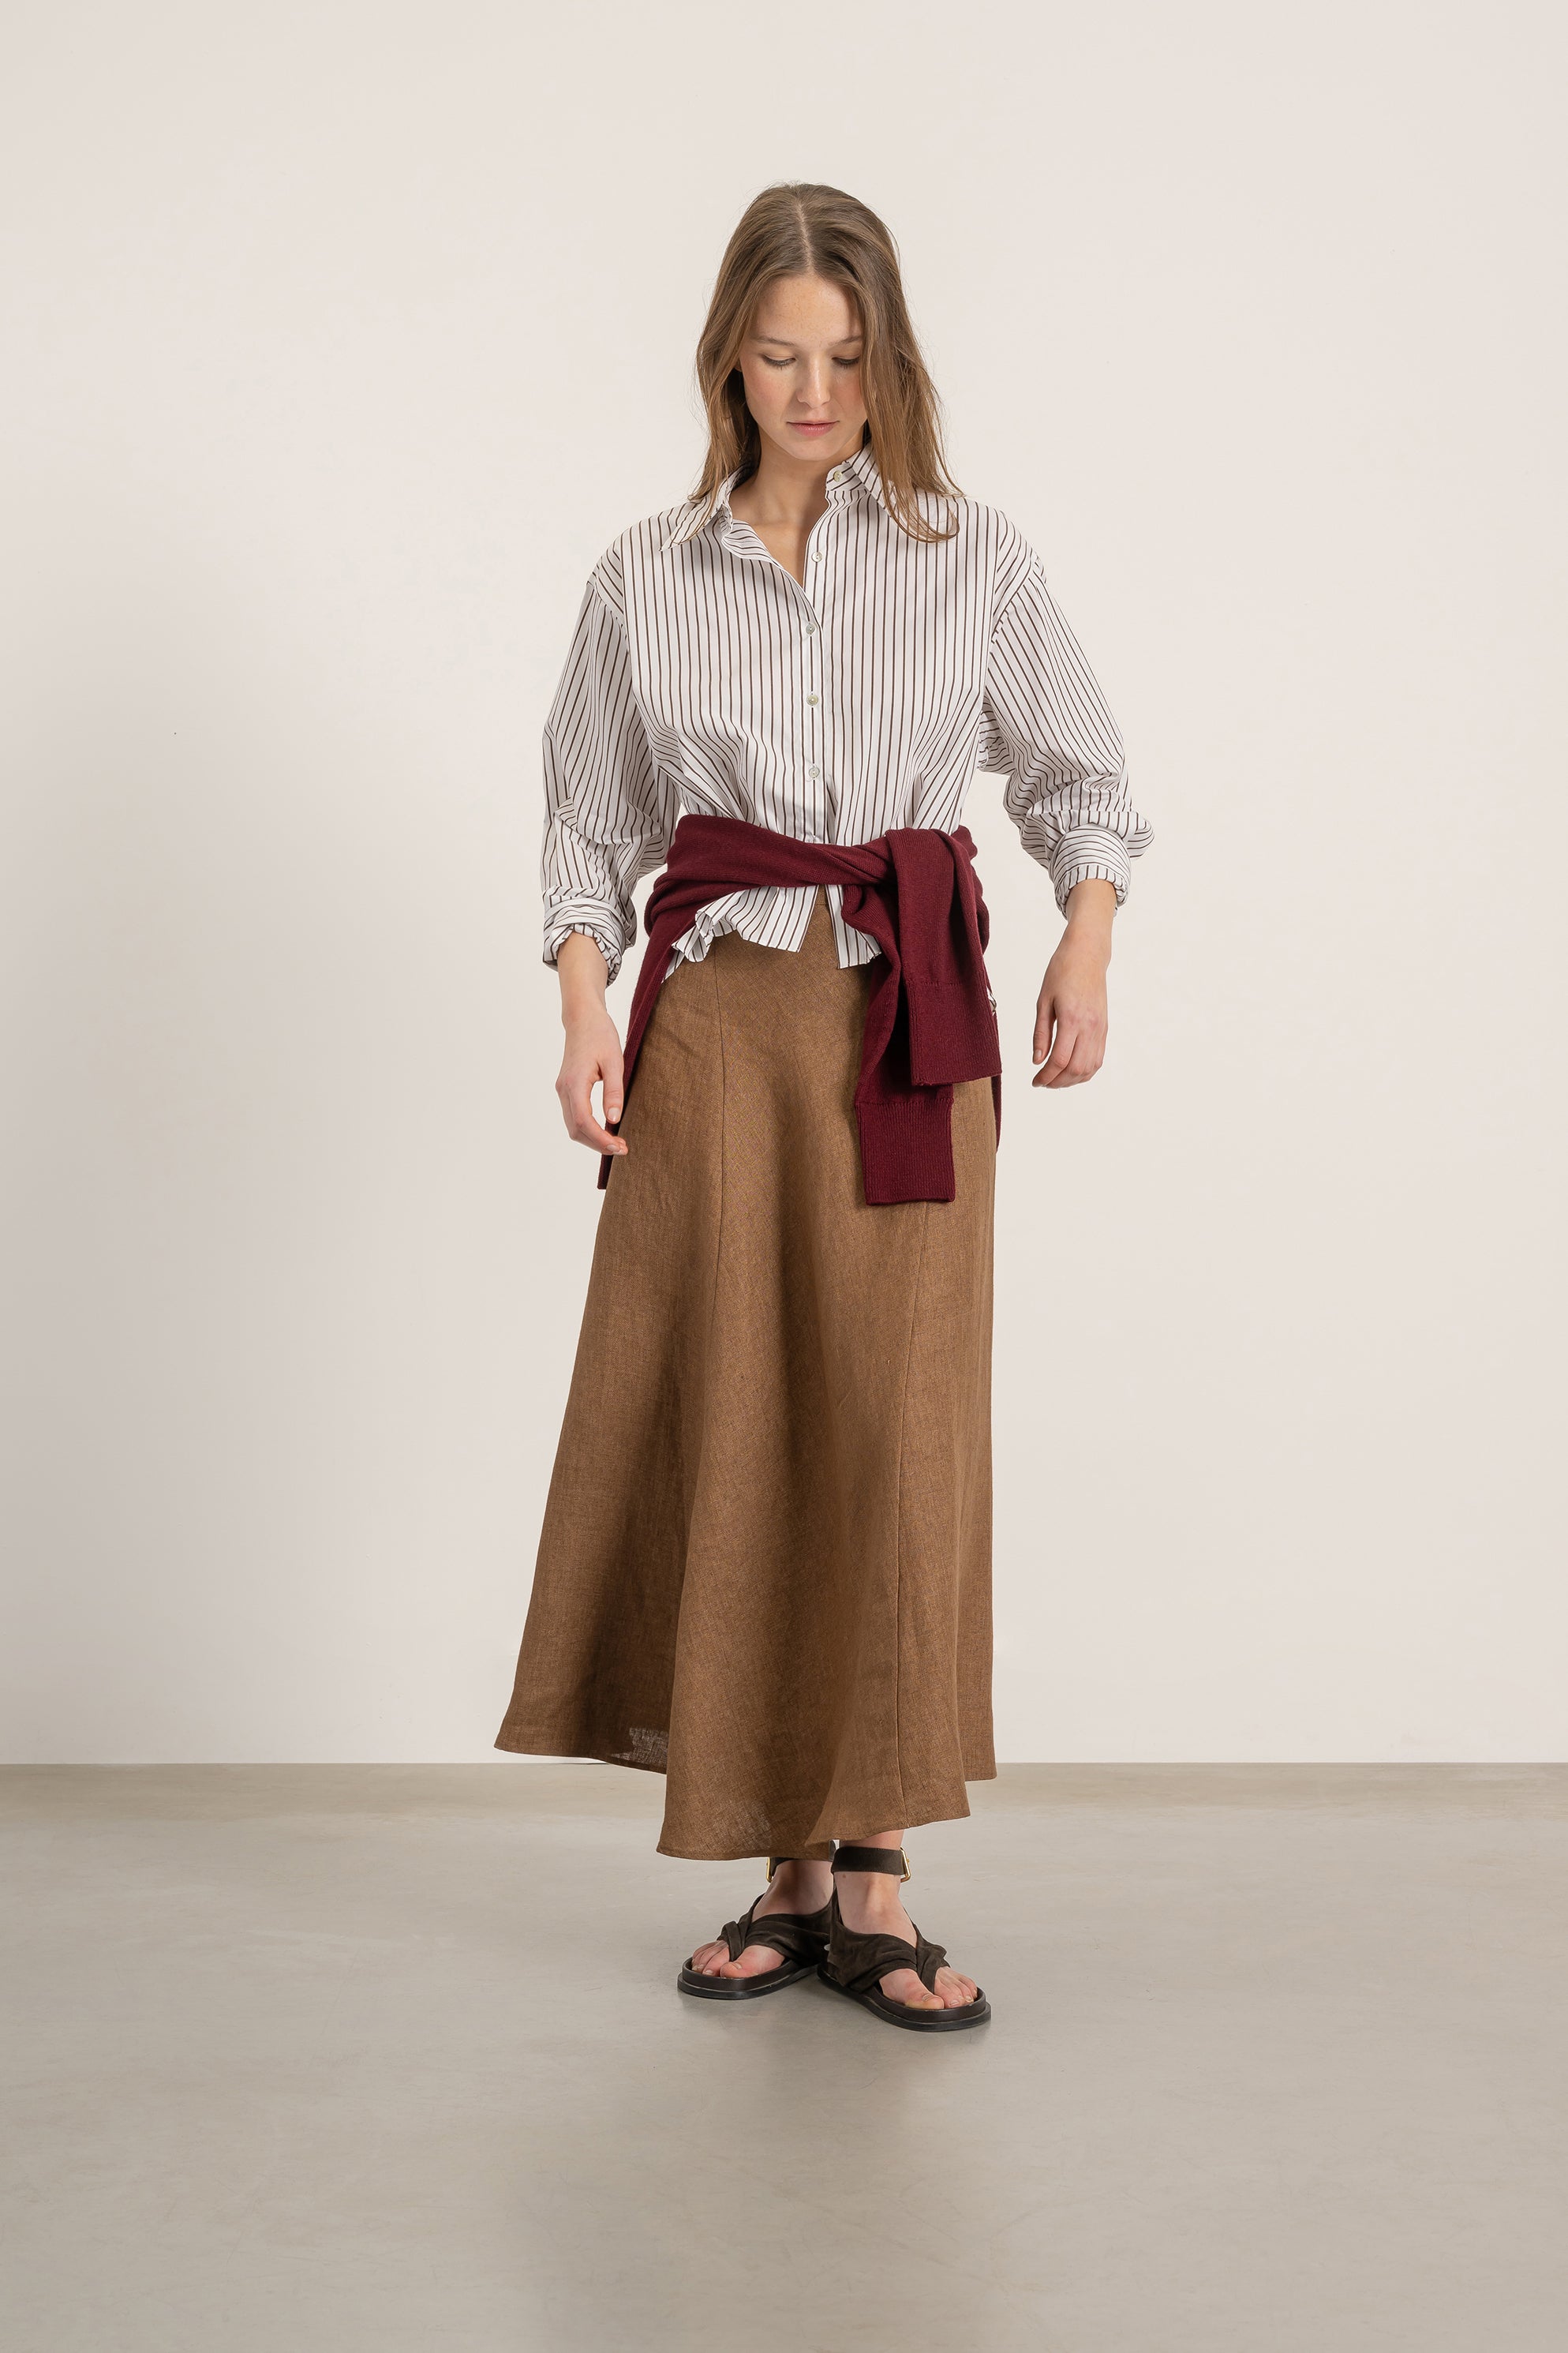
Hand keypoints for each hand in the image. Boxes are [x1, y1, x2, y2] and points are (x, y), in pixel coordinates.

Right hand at [554, 932, 627, 1154]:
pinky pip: (573, 1117)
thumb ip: (614, 1091)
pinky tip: (604, 1131)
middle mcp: (564, 1089)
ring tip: (616, 1143)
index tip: (620, 1146)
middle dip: (597, 1144)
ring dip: (592, 1139)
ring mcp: (563, 1090)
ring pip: (572, 1126)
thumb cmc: (600, 1035)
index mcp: (574, 1082)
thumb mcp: (615, 1061)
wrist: (582, 1018)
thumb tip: (614, 1120)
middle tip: (622, 1148)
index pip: (583, 1121)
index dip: (600, 1139)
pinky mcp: (566, 1089)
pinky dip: (587, 1129)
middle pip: (575, 1129)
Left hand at [1032, 878, 1114, 1088]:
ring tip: (1055, 1079)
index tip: (1035, 1081)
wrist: (1087, 955)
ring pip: (1090, 1067)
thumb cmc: (1062, 972)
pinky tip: (1071, 1071)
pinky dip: (1085, 1071)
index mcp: (1071, 1018)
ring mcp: (1100, 1028)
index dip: (1046, 1076)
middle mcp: (1090, 1026)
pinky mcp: (1104, 1028)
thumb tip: (1037, 1060)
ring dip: (1072, 1080)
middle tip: (1042, 1082)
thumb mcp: (1043, 1001)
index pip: (1060, 1060)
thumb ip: (1040, 1033)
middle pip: (1076, 1069)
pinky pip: (1098, 1058)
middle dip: (1057, 1082)